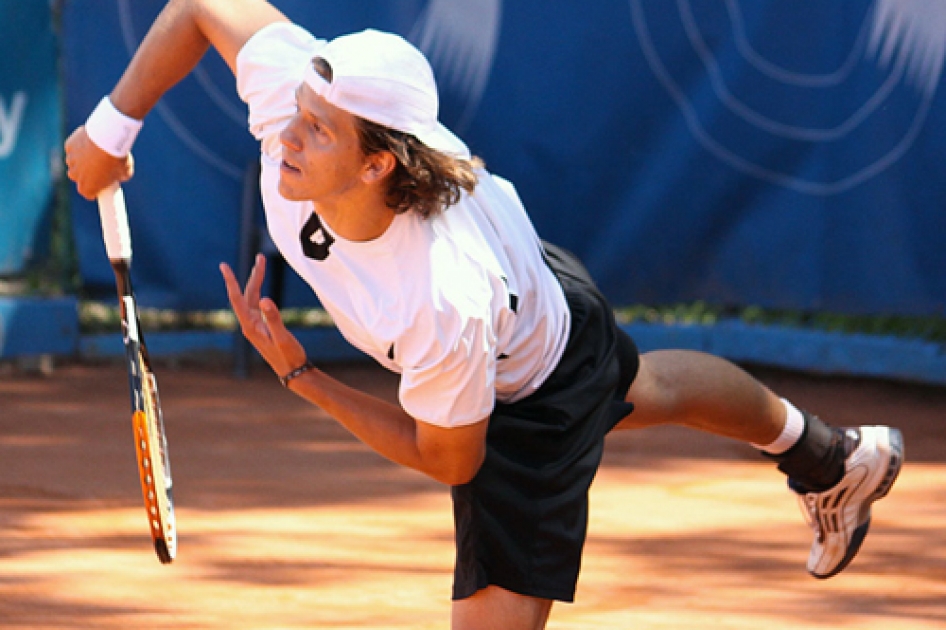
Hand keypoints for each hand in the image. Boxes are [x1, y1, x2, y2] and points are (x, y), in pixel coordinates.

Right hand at [64, 126, 134, 199]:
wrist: (108, 137)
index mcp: (88, 187)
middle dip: (85, 174)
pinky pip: (73, 148)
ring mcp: (70, 160)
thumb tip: (120, 175)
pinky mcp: (69, 145)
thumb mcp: (125, 172)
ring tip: (95, 153)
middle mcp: (75, 175)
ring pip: (73, 162)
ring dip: (81, 160)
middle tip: (98, 168)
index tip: (100, 186)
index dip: (94, 190)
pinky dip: (79, 147)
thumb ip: (120, 177)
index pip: (87, 193)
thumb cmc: (117, 158)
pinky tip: (90, 143)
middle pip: (77, 177)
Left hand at [220, 253, 307, 377]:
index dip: (231, 281)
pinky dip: (260, 292)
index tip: (224, 266)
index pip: (237, 298)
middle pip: (247, 294)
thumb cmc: (289, 357)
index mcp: (250, 326)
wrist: (293, 373)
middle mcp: (249, 324)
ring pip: (253, 298)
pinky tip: (263, 289)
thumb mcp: (282, 337)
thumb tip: (264, 299)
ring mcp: (255, 326)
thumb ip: (273, 318)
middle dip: (254, 275)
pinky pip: (258, 305)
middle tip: (261, 257)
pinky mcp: (262, 327)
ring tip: (262, 265)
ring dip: (257, 282)